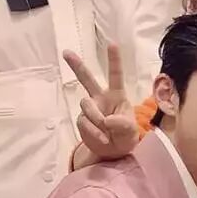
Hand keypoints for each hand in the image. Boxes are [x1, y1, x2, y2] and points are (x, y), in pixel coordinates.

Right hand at [63, 44, 138, 160]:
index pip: (115, 75)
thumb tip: (106, 119)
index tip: (112, 44)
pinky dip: (93, 132)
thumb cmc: (125, 137)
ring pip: (86, 106)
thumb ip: (122, 124)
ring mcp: (89, 109)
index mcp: (116, 95)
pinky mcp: (82, 121)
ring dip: (96, 119)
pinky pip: (84, 122)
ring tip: (106, 134)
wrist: (113, 152)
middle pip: (86, 79)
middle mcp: (100, 99)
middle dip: (76, 65)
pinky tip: (101, 138)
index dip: (114, 60)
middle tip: (66, 52)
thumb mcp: (130, 131)